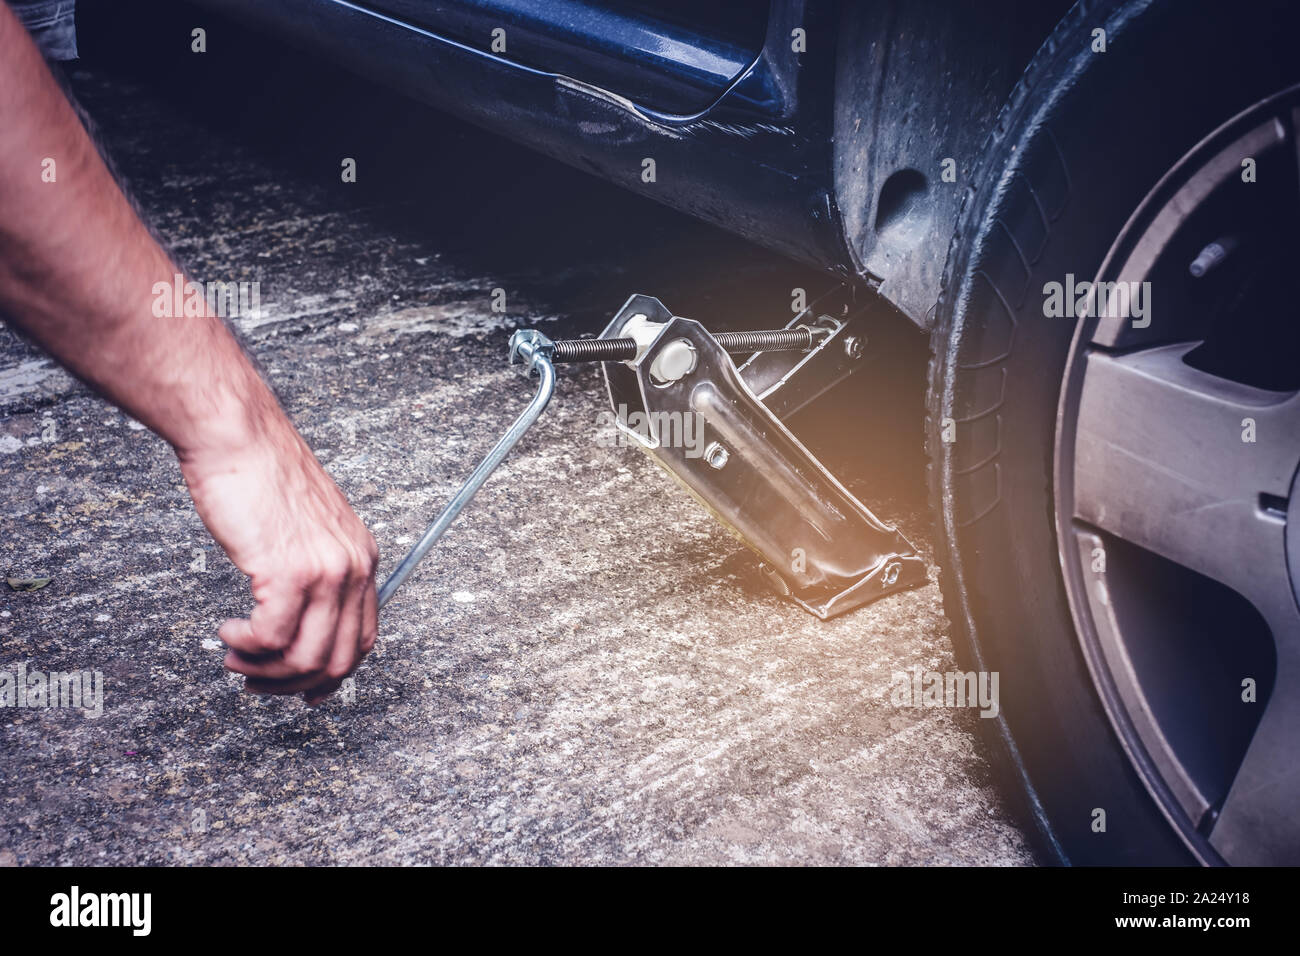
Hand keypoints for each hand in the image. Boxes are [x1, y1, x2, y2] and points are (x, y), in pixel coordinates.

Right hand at [178, 413, 378, 704]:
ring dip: (264, 671)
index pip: (363, 637)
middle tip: (253, 680)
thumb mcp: (306, 529)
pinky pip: (272, 638)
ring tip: (234, 657)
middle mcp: (354, 567)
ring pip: (306, 657)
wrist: (239, 435)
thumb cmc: (260, 475)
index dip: (333, 674)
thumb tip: (296, 619)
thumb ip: (314, 570)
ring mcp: (325, 570)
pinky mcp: (289, 571)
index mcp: (362, 557)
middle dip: (292, 683)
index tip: (304, 691)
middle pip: (338, 658)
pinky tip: (226, 631)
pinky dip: (245, 646)